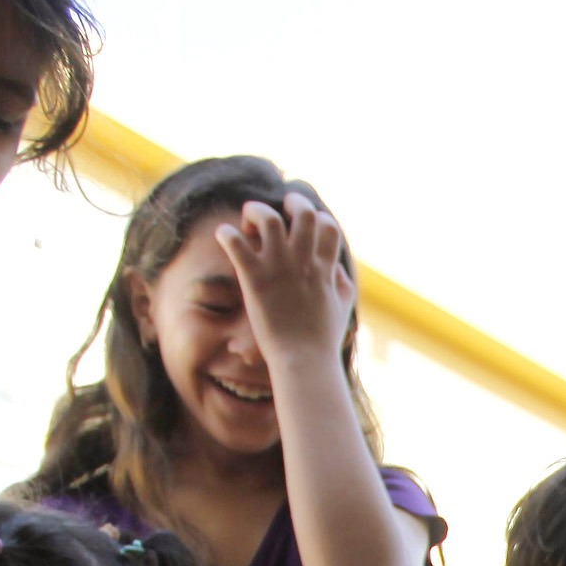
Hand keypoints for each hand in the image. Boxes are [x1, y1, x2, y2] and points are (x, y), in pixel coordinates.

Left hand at [213, 194, 357, 369]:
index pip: (327, 224)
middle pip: (303, 212)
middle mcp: (304, 262)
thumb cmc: (322, 341)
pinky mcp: (254, 279)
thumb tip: (336, 270)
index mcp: (324, 268)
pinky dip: (226, 233)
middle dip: (290, 203)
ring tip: (248, 224)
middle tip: (278, 211)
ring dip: (255, 212)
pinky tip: (224, 237)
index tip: (304, 226)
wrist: (305, 362)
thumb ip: (341, 284)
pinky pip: (235, 242)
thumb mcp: (342, 309)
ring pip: (268, 218)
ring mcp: (279, 268)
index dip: (316, 218)